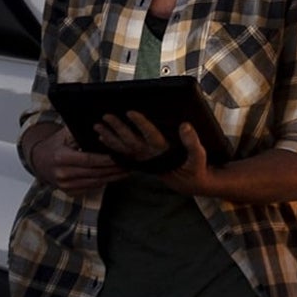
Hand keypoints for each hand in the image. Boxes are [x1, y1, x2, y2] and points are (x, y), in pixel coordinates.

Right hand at [31, 125, 125, 192]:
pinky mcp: (69, 192)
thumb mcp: (65, 133)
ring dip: (113, 177)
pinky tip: (116, 176)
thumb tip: (102, 128)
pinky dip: (105, 182)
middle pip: (95, 173)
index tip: (121, 155)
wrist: (40, 161)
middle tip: (130, 162)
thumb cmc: (57, 144)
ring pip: (96, 183)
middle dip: (114, 168)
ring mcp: (65, 186)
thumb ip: (80, 131)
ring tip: (127, 169)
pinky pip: (91, 188)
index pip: (89, 159)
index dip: (107, 159)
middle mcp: (62, 174)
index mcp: (61, 158)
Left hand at [94, 112, 214, 191]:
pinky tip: (103, 139)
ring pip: (124, 149)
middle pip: (131, 142)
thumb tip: (185, 125)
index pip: (151, 137)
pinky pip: (124, 154)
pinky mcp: (142, 161)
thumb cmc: (196, 168)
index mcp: (165, 154)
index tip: (130, 112)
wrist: (191, 184)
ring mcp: (145, 160)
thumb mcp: (199, 156)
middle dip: (118, 128)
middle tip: (106, 116)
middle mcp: (151, 157)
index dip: (141, 124)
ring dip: (110, 138)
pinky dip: (113, 147)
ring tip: (98, 127)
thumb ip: (192, 142)